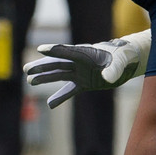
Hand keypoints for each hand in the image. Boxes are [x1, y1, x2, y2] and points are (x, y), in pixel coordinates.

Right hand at [23, 30, 150, 108]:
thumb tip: (107, 77)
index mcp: (86, 53)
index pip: (67, 51)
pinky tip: (50, 105)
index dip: (54, 50)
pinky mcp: (84, 83)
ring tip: (30, 81)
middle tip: (27, 70)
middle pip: (57, 64)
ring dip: (45, 78)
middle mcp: (79, 62)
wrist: (128, 62)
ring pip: (59, 76)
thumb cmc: (124, 56)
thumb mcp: (121, 61)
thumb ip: (113, 69)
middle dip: (42, 67)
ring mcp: (80, 73)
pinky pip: (69, 91)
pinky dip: (60, 97)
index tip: (40, 49)